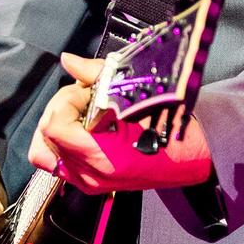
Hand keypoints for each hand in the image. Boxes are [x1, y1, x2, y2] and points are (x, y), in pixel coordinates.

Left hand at [27, 52, 213, 194]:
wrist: (198, 157)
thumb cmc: (175, 129)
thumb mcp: (138, 95)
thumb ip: (96, 76)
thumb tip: (69, 60)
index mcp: (102, 157)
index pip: (54, 126)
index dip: (66, 101)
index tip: (87, 91)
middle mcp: (92, 176)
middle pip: (45, 137)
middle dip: (61, 109)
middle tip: (87, 96)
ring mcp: (90, 183)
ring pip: (45, 152)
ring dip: (58, 125)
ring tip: (84, 111)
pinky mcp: (92, 183)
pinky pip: (59, 161)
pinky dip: (63, 140)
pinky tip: (86, 125)